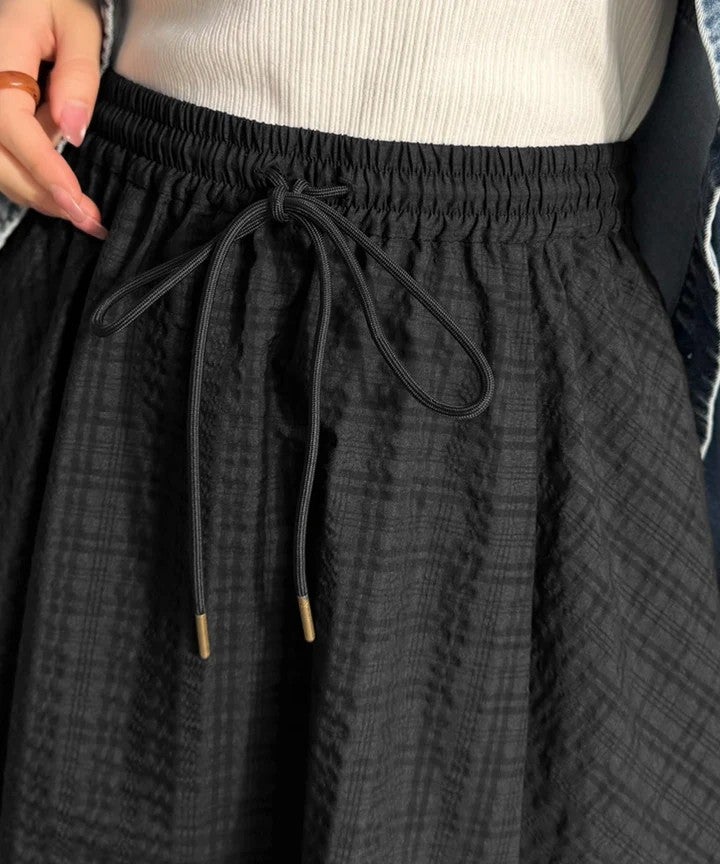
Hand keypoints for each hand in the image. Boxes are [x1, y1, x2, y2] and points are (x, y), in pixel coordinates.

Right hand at [0, 0, 107, 238]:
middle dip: (42, 194)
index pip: (10, 123)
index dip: (42, 166)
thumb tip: (73, 132)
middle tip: (89, 220)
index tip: (76, 200)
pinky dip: (27, 182)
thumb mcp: (78, 24)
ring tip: (82, 215)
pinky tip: (60, 195)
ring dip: (35, 195)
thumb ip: (78, 75)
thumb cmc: (56, 3)